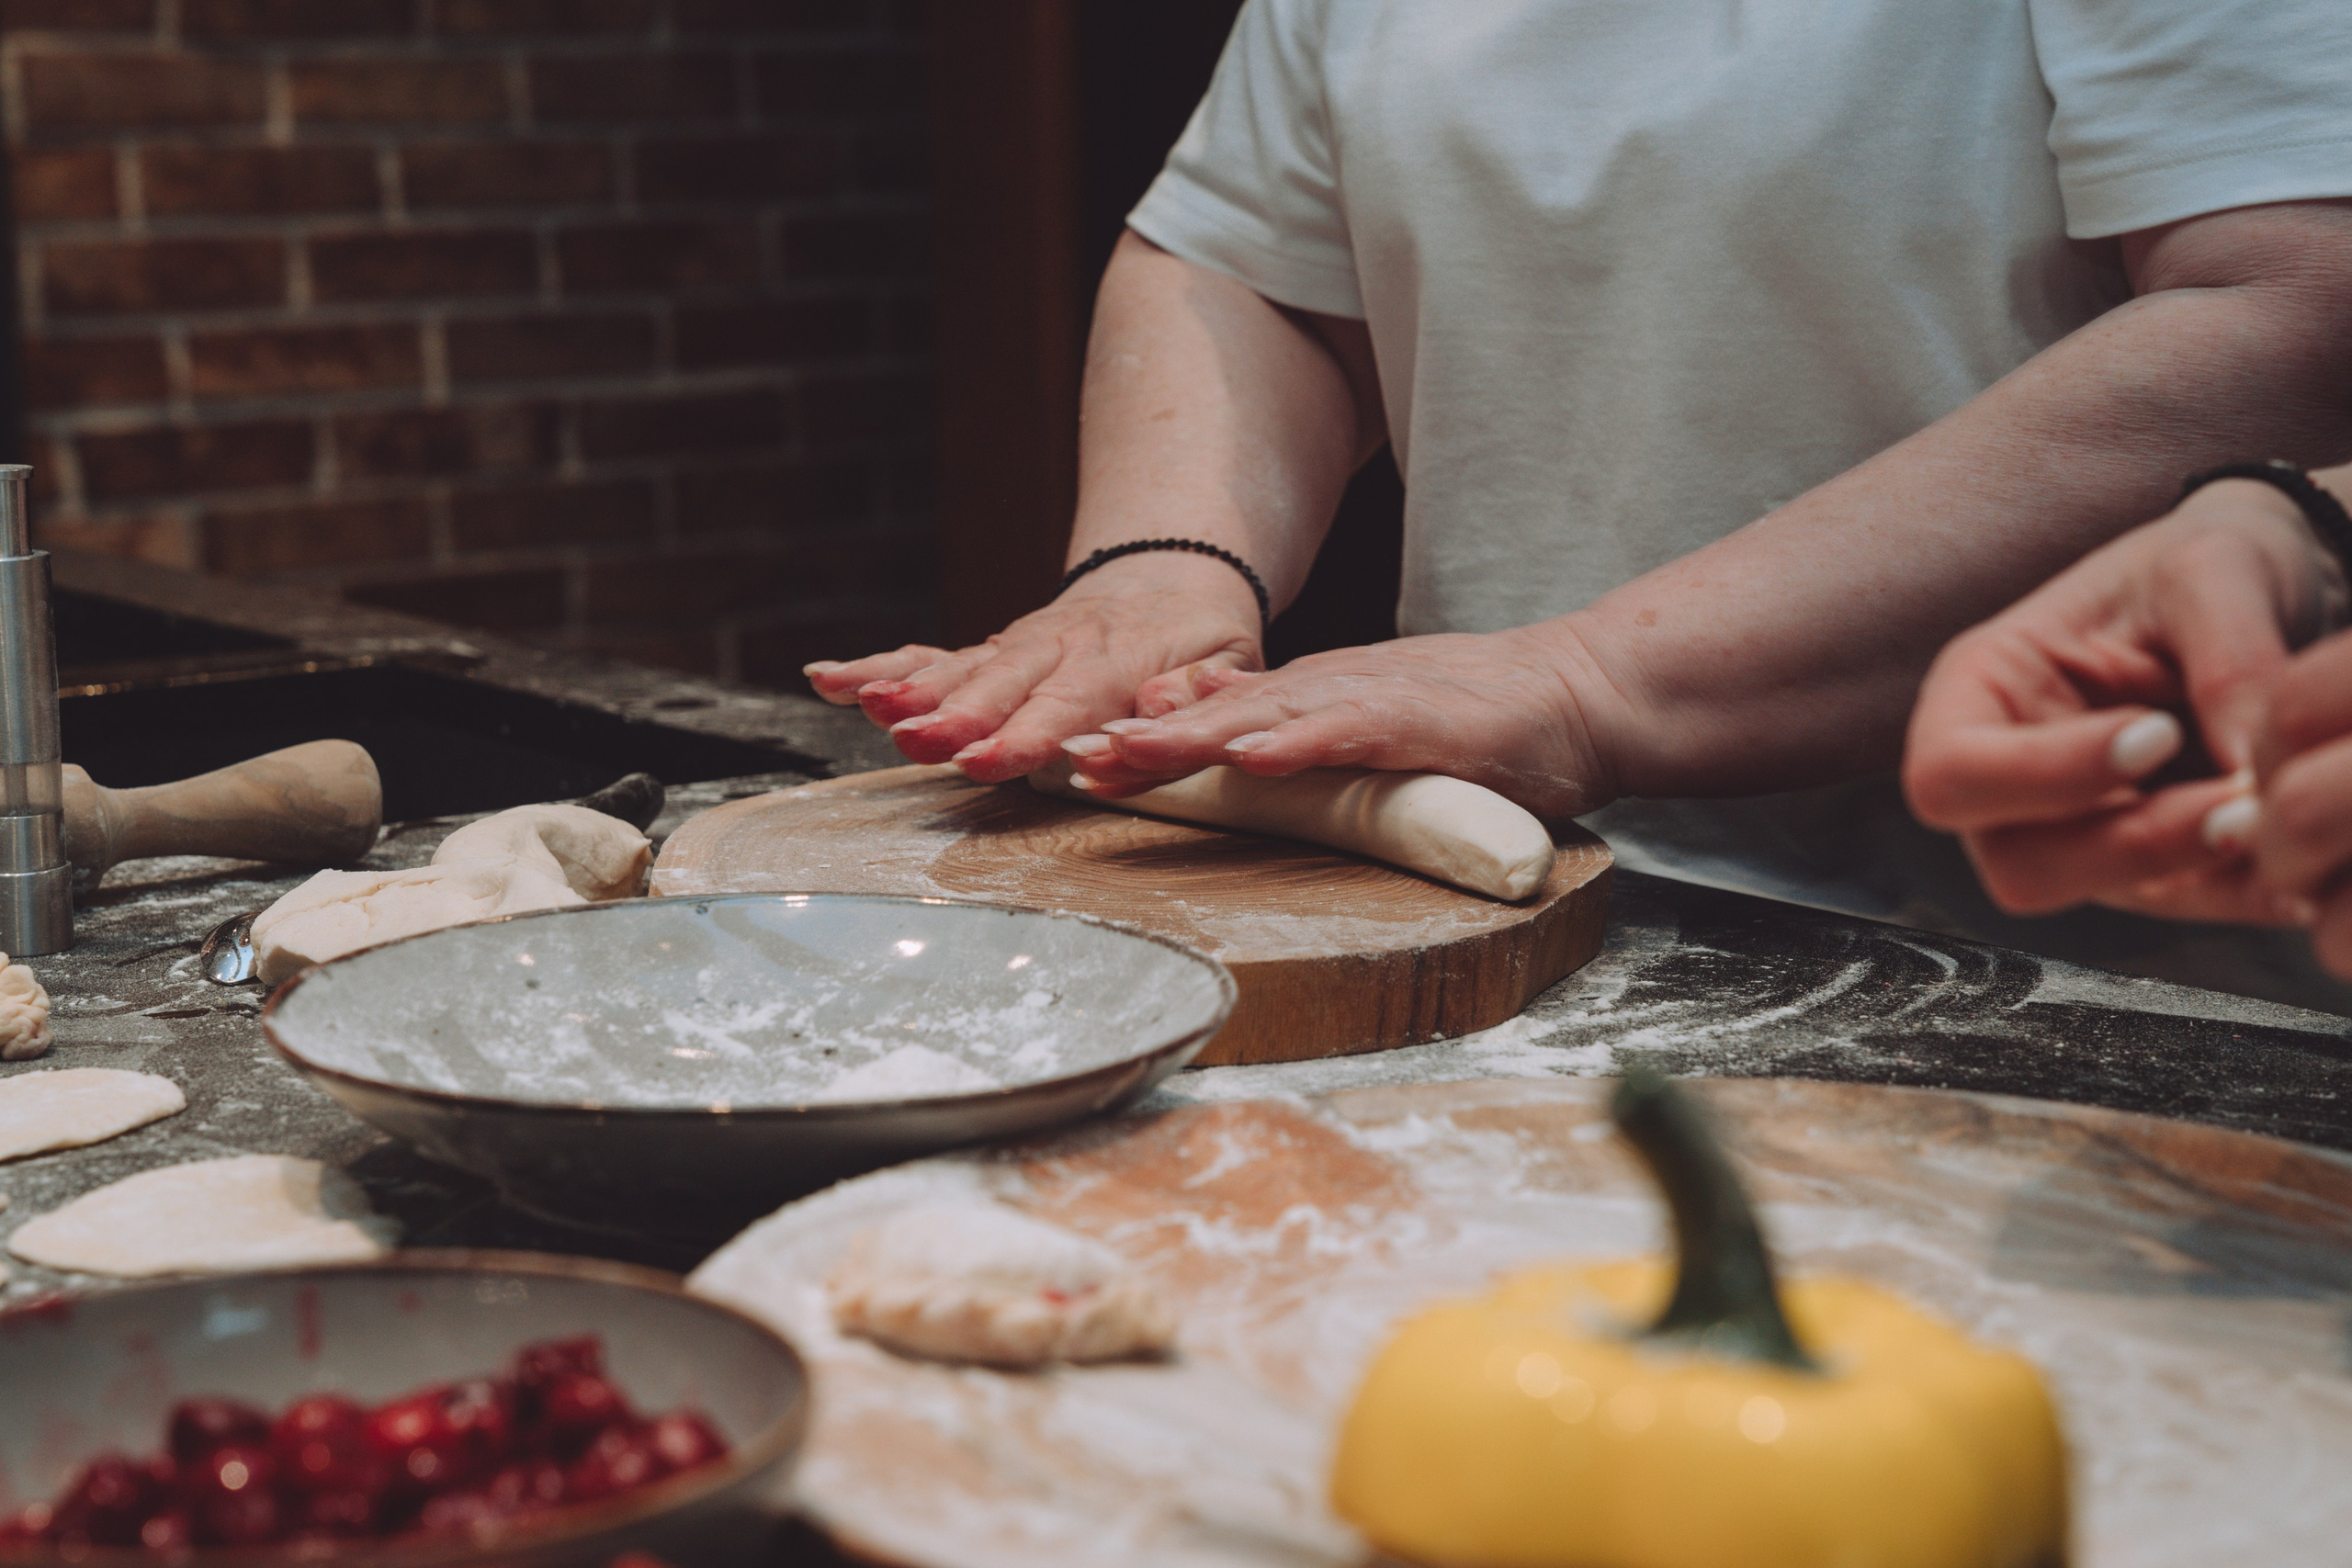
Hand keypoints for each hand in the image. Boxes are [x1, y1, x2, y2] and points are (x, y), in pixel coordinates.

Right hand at [802, 552, 1264, 782]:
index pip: (1066, 703)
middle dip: (954, 716)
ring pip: (954, 669)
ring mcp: (1013, 649)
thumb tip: (1157, 712)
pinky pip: (928, 657)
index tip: (982, 758)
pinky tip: (829, 678)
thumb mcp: (1231, 664)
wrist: (1174, 579)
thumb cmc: (1204, 640)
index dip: (1022, 734)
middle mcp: (1054, 650)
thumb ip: (1197, 695)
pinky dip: (877, 666)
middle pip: (998, 687)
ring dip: (908, 690)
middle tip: (915, 740)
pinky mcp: (986, 653)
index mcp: (1117, 662)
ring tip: (865, 705)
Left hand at [1059, 625, 1613, 819]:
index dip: (1142, 739)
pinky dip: (1297, 743)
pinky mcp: (1423, 723)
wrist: (1576, 694)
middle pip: (1219, 712)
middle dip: (1141, 740)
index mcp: (1314, 697)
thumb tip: (1196, 724)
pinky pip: (1349, 731)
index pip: (1213, 716)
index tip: (1073, 762)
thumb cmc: (1475, 719)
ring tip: (1130, 756)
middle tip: (1069, 762)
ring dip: (1193, 738)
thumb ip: (1289, 725)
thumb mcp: (1365, 719)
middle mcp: (1330, 689)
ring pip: (1267, 715)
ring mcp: (1374, 701)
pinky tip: (1252, 756)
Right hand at [1903, 477, 2346, 921]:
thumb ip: (2228, 659)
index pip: (1951, 775)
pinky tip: (2295, 859)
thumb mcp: (2208, 570)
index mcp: (1979, 693)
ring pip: (2099, 898)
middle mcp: (2007, 779)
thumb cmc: (2198, 565)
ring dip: (2191, 872)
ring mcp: (2070, 830)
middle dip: (2129, 846)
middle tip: (2236, 802)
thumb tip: (2253, 767)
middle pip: (2016, 863)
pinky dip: (2242, 889)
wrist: (2257, 588)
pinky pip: (2179, 903)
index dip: (2043, 776)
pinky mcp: (2142, 864)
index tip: (2157, 732)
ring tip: (2275, 820)